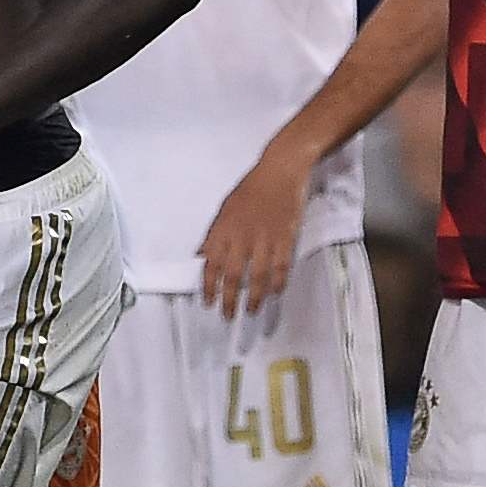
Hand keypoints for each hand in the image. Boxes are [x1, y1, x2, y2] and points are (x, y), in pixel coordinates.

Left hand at [195, 138, 311, 317]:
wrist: (279, 171)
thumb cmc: (250, 189)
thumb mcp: (223, 210)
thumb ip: (213, 236)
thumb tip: (200, 257)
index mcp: (223, 229)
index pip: (211, 263)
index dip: (208, 286)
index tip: (208, 302)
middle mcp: (241, 236)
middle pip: (233, 275)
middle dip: (229, 299)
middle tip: (228, 315)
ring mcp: (264, 238)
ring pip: (258, 276)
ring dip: (255, 297)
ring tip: (251, 310)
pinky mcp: (285, 238)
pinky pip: (281, 267)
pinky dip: (278, 283)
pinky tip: (275, 293)